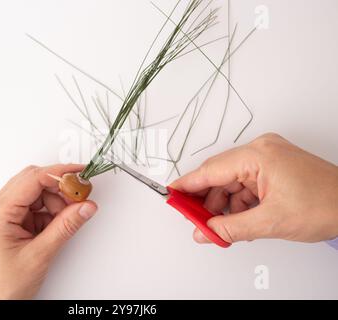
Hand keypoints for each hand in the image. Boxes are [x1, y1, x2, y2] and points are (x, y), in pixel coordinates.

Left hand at [0, 164, 97, 298]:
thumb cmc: (2, 287)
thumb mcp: (39, 255)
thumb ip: (65, 227)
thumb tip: (84, 207)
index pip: (32, 179)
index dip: (59, 173)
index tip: (80, 174)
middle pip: (34, 182)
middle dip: (59, 188)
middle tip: (80, 196)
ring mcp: (4, 216)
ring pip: (36, 194)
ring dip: (56, 203)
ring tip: (68, 218)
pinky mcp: (11, 223)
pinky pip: (35, 208)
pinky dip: (50, 213)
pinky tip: (57, 226)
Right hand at [171, 133, 337, 244]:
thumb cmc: (327, 204)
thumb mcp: (271, 221)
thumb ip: (231, 228)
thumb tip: (205, 231)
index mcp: (258, 155)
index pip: (211, 170)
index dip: (188, 185)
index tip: (171, 195)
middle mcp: (261, 151)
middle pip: (219, 175)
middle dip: (207, 201)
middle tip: (194, 220)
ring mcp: (268, 158)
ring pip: (231, 182)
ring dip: (224, 205)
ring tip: (218, 227)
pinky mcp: (273, 168)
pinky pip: (245, 184)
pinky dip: (238, 203)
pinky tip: (236, 221)